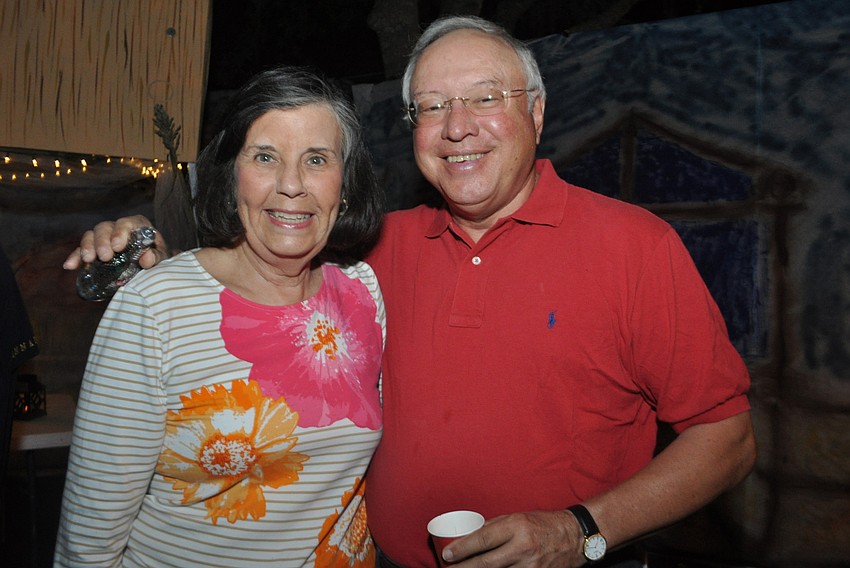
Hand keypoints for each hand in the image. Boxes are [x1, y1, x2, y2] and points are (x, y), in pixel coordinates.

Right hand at [62, 215, 169, 269]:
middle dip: (102, 241)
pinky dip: (75, 257)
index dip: (121, 232)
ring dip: (87, 247)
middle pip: (105, 228)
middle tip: (105, 257)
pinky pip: (81, 251)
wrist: (150, 265)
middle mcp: (117, 229)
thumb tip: (147, 259)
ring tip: (88, 260)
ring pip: (91, 235)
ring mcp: (103, 239)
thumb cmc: (157, 257)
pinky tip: (70, 266)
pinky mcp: (93, 252)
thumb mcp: (162, 257)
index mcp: (136, 226)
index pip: (127, 222)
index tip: (118, 246)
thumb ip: (157, 256)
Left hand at [442, 510, 584, 566]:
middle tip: (449, 567)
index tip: (447, 553)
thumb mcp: (517, 517)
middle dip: (463, 567)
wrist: (574, 537)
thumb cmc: (544, 524)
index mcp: (517, 526)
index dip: (462, 548)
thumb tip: (470, 536)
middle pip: (486, 563)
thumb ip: (495, 527)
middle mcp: (524, 547)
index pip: (483, 539)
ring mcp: (531, 566)